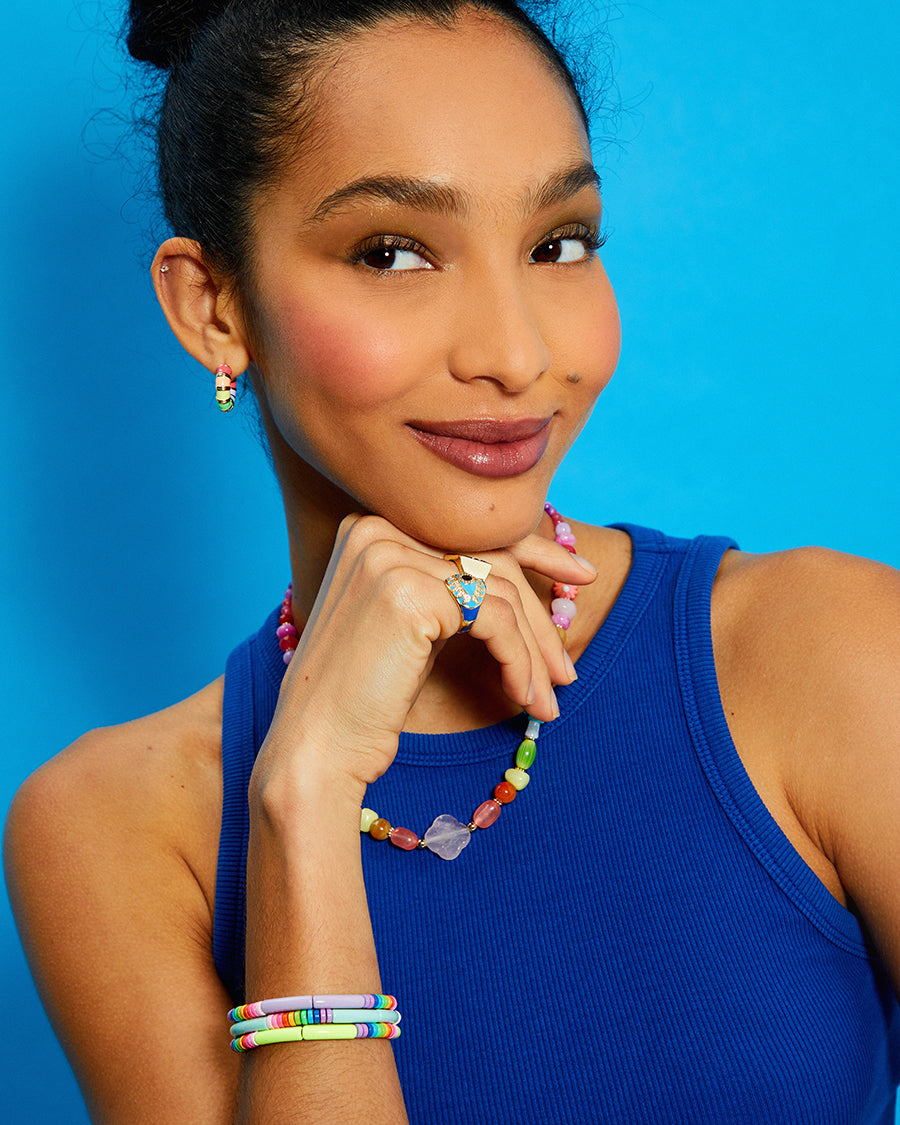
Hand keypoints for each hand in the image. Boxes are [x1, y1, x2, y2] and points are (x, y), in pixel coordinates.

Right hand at [251, 513, 595, 800]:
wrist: (316, 750)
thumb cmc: (363, 698)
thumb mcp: (414, 626)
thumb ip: (454, 589)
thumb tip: (531, 578)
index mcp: (370, 528)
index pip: (471, 533)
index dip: (536, 548)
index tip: (580, 574)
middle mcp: (375, 528)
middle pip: (489, 560)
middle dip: (540, 615)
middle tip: (567, 669)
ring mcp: (388, 555)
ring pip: (499, 592)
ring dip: (534, 652)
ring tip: (547, 699)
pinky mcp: (408, 590)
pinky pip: (494, 618)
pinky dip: (519, 660)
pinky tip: (522, 697)